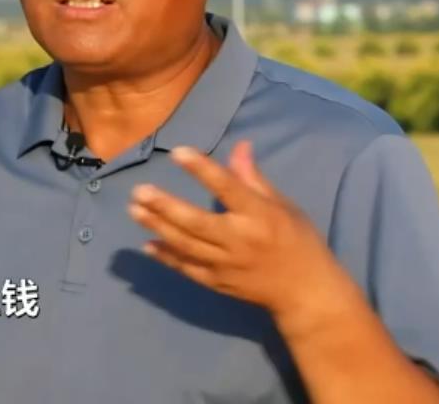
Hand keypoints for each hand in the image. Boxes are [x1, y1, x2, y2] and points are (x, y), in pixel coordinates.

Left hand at [128, 141, 346, 331]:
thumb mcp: (283, 206)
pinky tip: (147, 244)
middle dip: (165, 206)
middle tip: (139, 191)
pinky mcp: (217, 283)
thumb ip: (254, 179)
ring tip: (134, 209)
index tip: (177, 152)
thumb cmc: (297, 241)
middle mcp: (240, 241)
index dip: (202, 170)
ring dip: (158, 227)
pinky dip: (166, 257)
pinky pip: (187, 268)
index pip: (227, 188)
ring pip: (186, 245)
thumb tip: (239, 146)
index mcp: (259, 216)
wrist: (305, 293)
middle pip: (197, 222)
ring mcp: (226, 265)